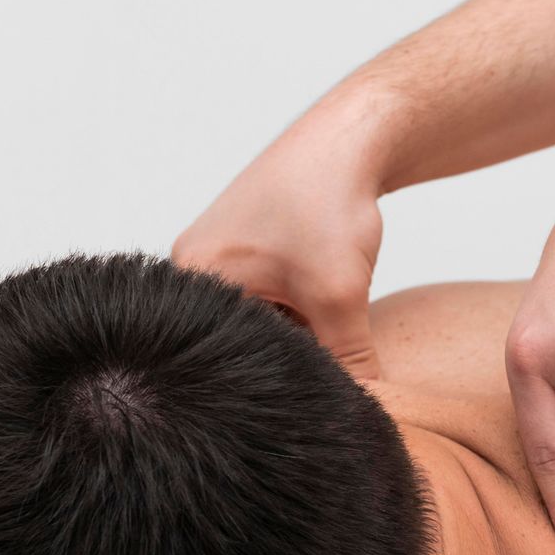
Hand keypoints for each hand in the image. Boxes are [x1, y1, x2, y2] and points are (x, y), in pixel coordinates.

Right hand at [173, 109, 385, 379]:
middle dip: (286, 358)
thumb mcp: (340, 294)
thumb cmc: (328, 200)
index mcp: (189, 280)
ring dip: (298, 334)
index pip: (225, 357)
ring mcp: (217, 262)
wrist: (350, 137)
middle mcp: (190, 273)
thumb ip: (349, 362)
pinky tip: (326, 305)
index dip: (272, 382)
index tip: (311, 399)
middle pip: (240, 345)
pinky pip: (270, 305)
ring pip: (261, 327)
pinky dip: (302, 313)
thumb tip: (366, 417)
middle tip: (326, 367)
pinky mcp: (246, 255)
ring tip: (327, 321)